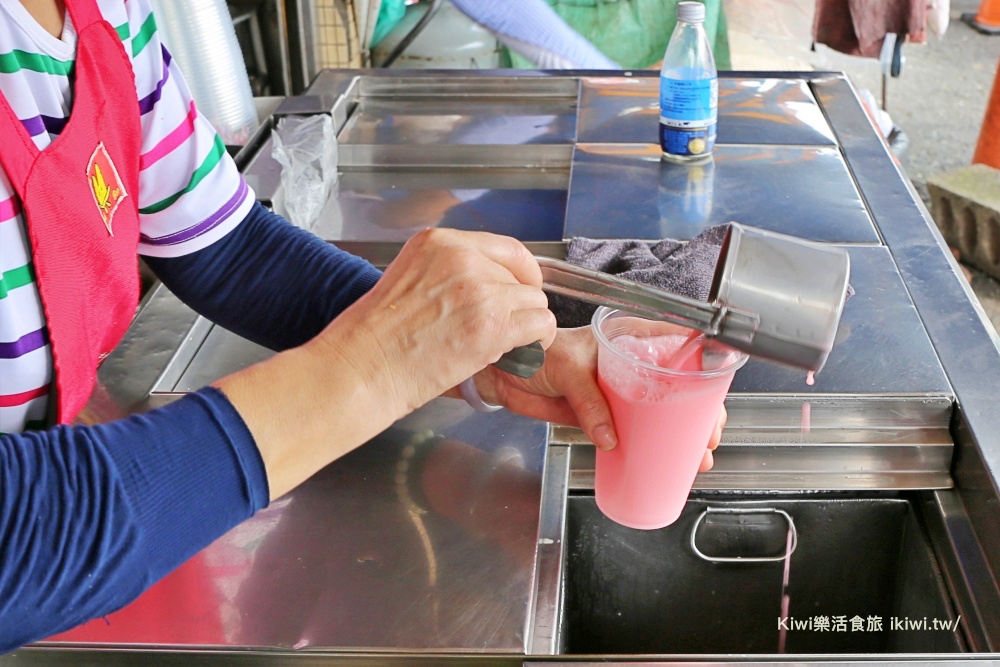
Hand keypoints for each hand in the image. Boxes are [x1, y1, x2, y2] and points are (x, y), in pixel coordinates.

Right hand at [217, 228, 556, 499]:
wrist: (360, 370)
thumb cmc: (374, 339)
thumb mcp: (408, 280)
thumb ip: (448, 275)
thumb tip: (488, 288)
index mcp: (439, 242)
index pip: (506, 248)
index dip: (521, 274)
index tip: (522, 290)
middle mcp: (462, 258)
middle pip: (520, 277)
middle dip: (517, 306)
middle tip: (504, 331)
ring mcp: (480, 290)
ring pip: (535, 302)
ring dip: (527, 326)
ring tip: (507, 347)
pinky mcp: (492, 325)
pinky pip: (540, 326)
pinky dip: (537, 343)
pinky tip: (518, 355)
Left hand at [469, 327, 727, 470]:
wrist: (506, 374)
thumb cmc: (536, 353)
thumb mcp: (568, 369)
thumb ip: (590, 402)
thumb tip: (611, 437)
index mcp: (629, 338)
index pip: (678, 347)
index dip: (702, 371)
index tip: (715, 395)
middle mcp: (632, 363)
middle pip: (679, 387)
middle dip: (700, 414)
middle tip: (709, 438)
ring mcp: (621, 391)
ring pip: (662, 413)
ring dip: (683, 436)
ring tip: (699, 457)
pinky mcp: (607, 415)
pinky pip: (637, 432)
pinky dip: (653, 447)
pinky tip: (668, 462)